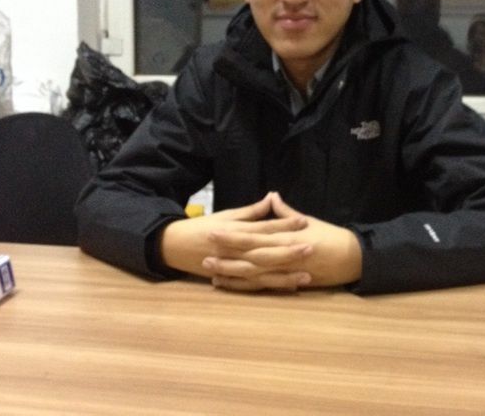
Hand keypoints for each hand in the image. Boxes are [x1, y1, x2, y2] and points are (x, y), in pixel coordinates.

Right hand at [160, 192, 308, 279]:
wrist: (173, 246)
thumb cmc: (201, 227)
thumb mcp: (226, 215)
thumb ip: (251, 211)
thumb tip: (272, 198)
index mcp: (233, 230)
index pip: (263, 227)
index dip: (283, 224)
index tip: (304, 221)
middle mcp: (233, 251)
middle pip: (264, 252)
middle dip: (288, 251)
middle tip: (311, 247)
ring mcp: (232, 267)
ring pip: (261, 273)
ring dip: (284, 275)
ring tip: (306, 275)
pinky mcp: (230, 280)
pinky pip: (253, 286)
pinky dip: (270, 286)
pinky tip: (289, 287)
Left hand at [204, 193, 362, 291]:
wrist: (353, 257)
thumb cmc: (330, 236)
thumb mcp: (308, 221)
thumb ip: (286, 212)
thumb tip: (272, 195)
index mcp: (286, 236)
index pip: (255, 235)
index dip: (233, 234)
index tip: (214, 231)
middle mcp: (284, 254)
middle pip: (250, 255)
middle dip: (227, 254)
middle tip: (204, 252)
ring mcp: (287, 271)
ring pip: (255, 273)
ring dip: (232, 272)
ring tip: (211, 270)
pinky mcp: (290, 282)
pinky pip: (264, 286)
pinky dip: (246, 286)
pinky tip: (230, 284)